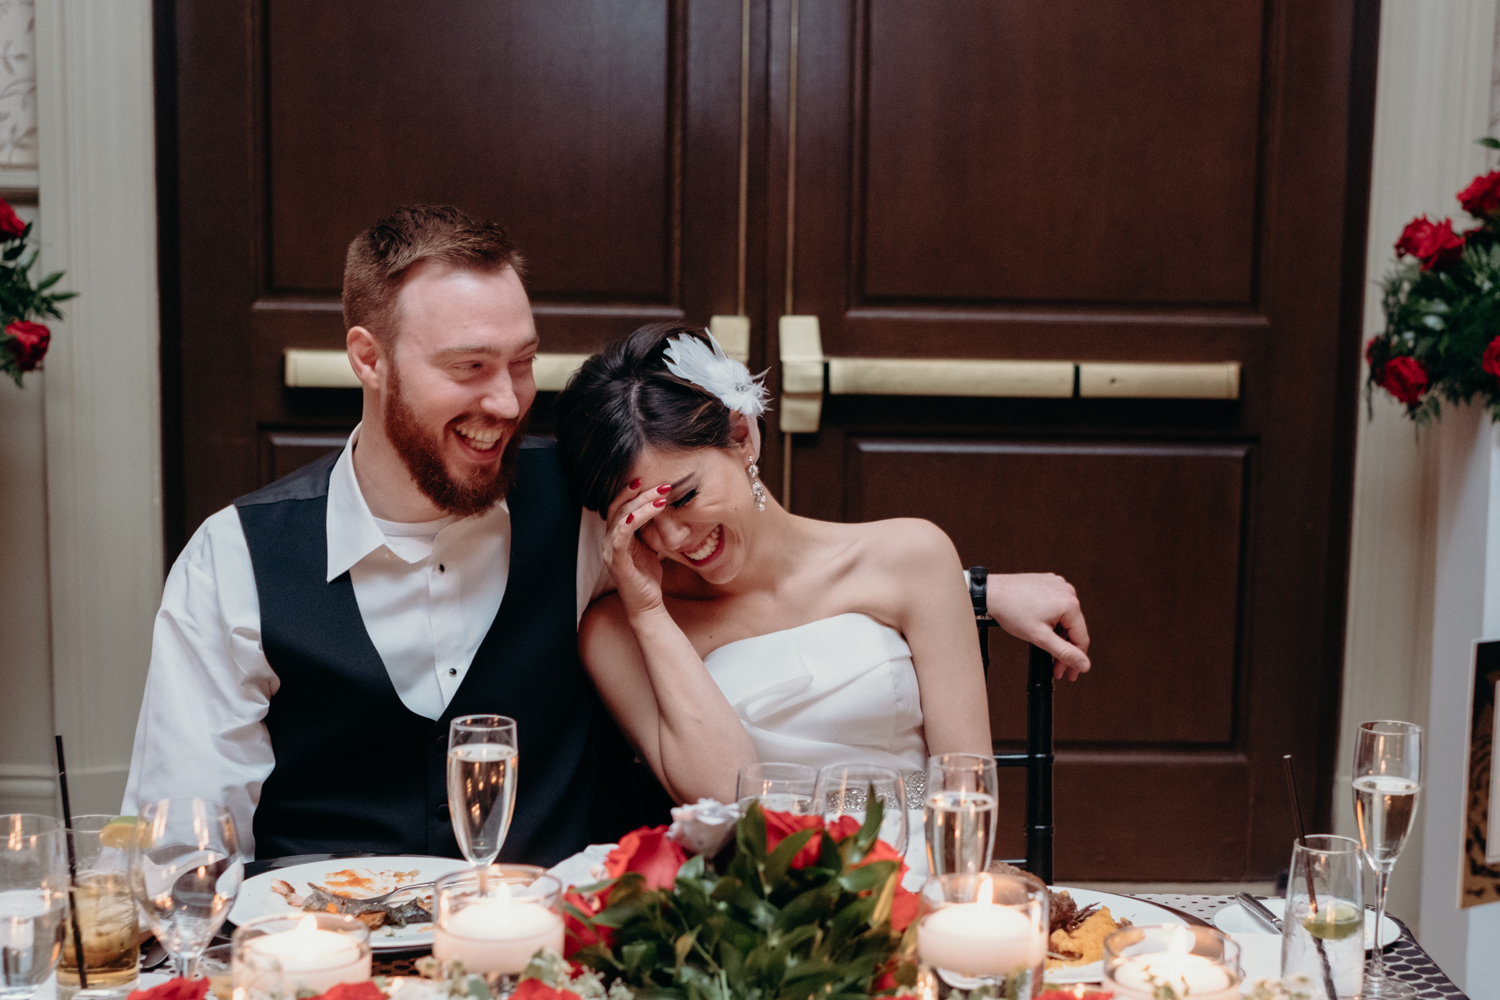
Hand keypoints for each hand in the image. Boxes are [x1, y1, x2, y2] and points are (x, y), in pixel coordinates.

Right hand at [604, 482, 674, 617]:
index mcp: (616, 534)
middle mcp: (609, 539)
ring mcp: (611, 549)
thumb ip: (649, 528)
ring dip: (642, 505)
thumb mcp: (650, 546)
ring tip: (661, 498)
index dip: (630, 491)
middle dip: (641, 494)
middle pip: (620, 507)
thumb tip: (661, 506)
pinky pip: (621, 536)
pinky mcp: (617, 560)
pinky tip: (642, 513)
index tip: (650, 480)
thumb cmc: (647, 575)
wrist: (647, 604)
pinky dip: (631, 521)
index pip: (619, 505)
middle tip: (663, 486)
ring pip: (621, 518)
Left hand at [985, 572, 1090, 680]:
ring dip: (1058, 636)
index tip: (1069, 674)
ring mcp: (1058, 585)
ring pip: (1066, 618)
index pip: (1081, 639)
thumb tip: (1084, 664)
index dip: (1075, 661)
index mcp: (1070, 604)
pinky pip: (1057, 607)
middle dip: (1065, 650)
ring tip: (1047, 649)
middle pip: (1074, 629)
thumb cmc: (1011, 611)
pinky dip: (1053, 621)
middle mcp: (1067, 591)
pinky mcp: (1049, 583)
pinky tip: (1043, 630)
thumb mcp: (1040, 638)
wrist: (991, 593)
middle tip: (1057, 668)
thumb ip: (1064, 652)